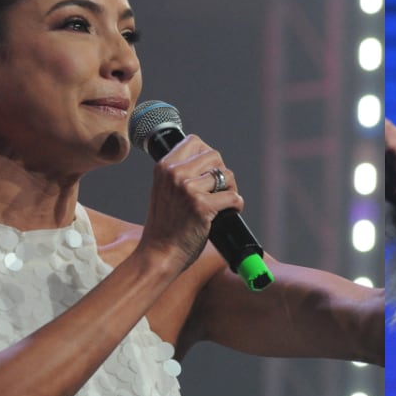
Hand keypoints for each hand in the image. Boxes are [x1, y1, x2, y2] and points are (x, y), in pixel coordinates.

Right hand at [139, 134, 243, 270]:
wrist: (158, 253)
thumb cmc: (165, 225)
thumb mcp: (163, 189)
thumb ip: (180, 173)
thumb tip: (210, 160)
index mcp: (164, 166)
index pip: (195, 141)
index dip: (207, 155)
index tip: (209, 171)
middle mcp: (174, 173)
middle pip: (215, 156)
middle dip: (222, 172)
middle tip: (219, 190)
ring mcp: (187, 189)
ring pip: (227, 174)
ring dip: (231, 188)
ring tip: (223, 202)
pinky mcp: (202, 206)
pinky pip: (233, 196)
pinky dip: (237, 205)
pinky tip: (230, 212)